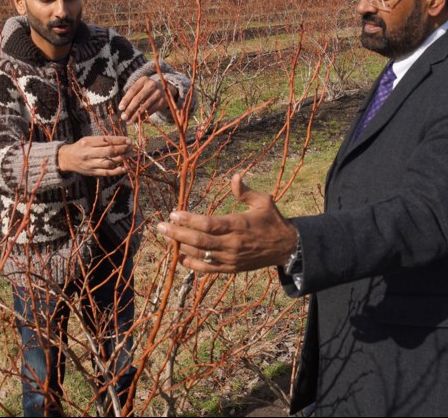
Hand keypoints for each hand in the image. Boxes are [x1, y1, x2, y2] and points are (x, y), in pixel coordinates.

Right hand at [57, 135, 131, 176]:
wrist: (67, 159)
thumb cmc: (81, 147)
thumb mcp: (88, 139)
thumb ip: (101, 140)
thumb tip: (120, 140)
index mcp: (88, 142)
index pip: (106, 140)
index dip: (119, 140)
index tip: (128, 140)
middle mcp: (89, 153)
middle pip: (109, 151)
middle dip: (122, 149)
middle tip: (131, 147)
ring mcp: (90, 164)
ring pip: (109, 162)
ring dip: (121, 159)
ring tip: (129, 155)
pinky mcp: (92, 172)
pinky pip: (106, 172)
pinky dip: (116, 171)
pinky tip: (124, 168)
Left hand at [119, 77, 168, 121]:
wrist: (165, 90)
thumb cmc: (147, 90)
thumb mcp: (140, 88)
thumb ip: (131, 96)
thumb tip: (123, 110)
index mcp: (144, 80)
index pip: (133, 90)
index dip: (126, 100)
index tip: (120, 108)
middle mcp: (152, 85)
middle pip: (138, 99)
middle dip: (130, 109)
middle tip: (123, 117)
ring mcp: (158, 93)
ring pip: (144, 106)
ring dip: (136, 116)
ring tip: (129, 122)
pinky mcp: (162, 102)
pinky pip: (151, 111)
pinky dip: (143, 117)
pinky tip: (137, 121)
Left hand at [156, 173, 297, 272]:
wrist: (286, 247)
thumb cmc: (272, 220)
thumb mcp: (263, 201)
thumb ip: (245, 192)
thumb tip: (235, 177)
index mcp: (239, 224)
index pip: (208, 223)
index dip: (189, 219)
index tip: (174, 212)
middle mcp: (232, 243)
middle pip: (199, 240)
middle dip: (177, 232)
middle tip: (160, 225)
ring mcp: (230, 258)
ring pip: (200, 254)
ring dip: (180, 246)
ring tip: (166, 237)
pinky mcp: (230, 269)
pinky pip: (207, 269)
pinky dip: (191, 264)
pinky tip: (179, 257)